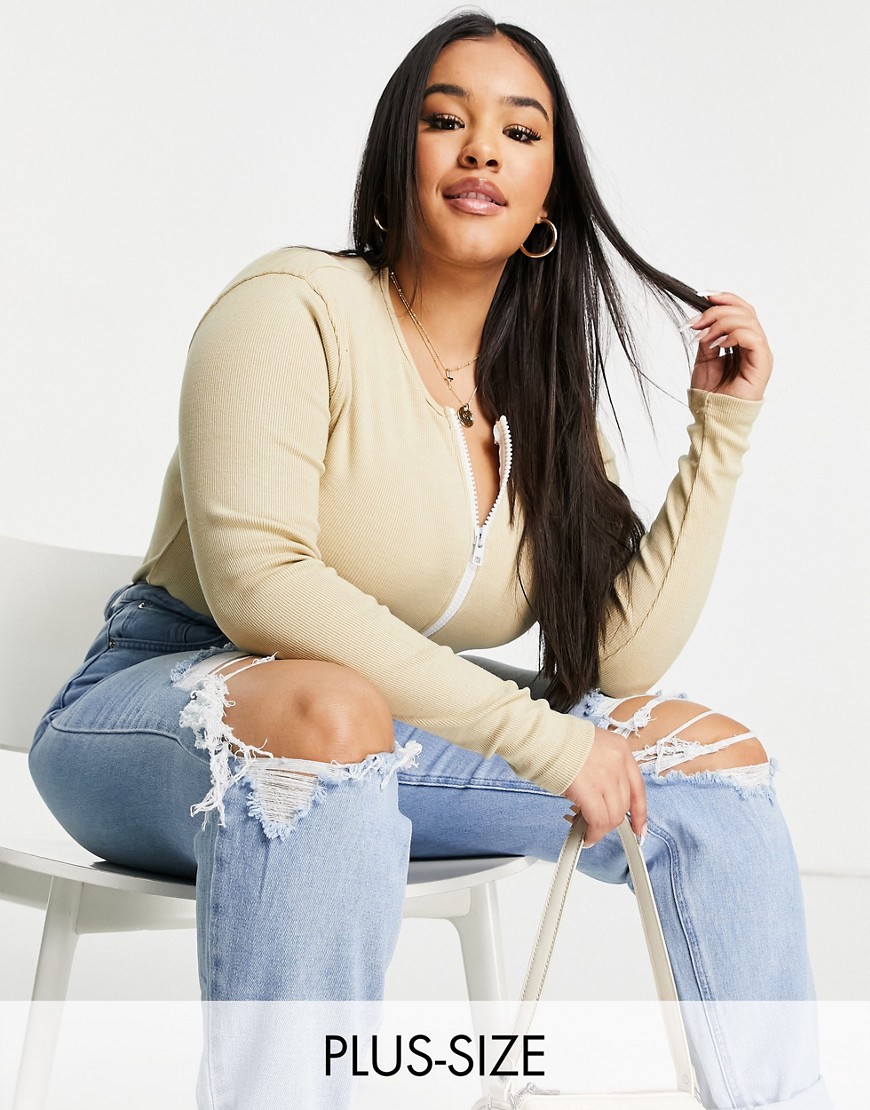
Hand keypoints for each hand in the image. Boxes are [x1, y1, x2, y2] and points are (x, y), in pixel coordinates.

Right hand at [561, 727, 646, 846]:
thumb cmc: (557, 741)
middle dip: (611, 820)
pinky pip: (598, 820)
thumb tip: (600, 798)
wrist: (540, 737)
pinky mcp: (589, 790)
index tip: (638, 827)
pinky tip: (586, 836)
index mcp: (620, 749)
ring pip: (613, 815)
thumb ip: (602, 771)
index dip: (639, 813)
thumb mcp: (591, 749)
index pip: (638, 787)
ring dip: (601, 828)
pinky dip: (593, 833)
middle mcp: (618, 762)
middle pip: (624, 804)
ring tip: (587, 830)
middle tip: (596, 824)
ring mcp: (606, 776)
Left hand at [687, 291, 772, 401]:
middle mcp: (755, 345)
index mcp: (743, 341)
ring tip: (703, 336)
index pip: (740, 310)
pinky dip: (734, 335)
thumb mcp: (703, 358)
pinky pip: (754, 338)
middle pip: (745, 311)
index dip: (724, 298)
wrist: (712, 416)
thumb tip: (701, 317)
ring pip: (748, 321)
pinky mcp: (762, 363)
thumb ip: (707, 337)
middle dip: (717, 311)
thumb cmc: (710, 392)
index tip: (702, 295)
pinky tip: (718, 343)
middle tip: (695, 322)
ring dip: (721, 322)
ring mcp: (760, 354)